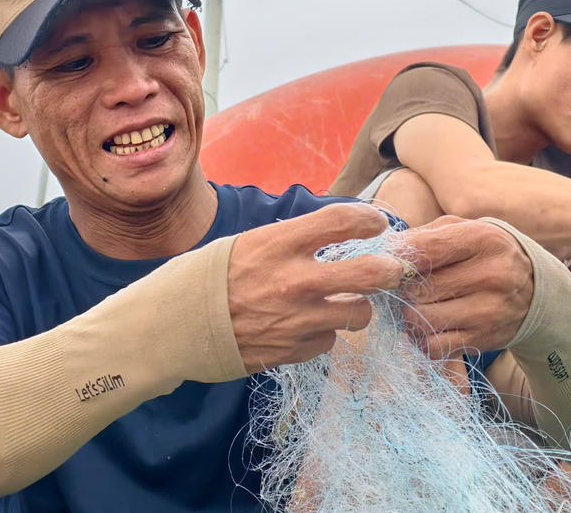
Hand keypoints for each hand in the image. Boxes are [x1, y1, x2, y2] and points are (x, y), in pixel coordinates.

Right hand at [228, 203, 402, 372]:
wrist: (177, 325)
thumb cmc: (213, 276)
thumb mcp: (250, 243)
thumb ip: (294, 240)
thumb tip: (337, 234)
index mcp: (280, 244)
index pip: (343, 221)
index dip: (369, 219)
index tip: (377, 223)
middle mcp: (295, 281)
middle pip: (370, 274)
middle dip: (391, 270)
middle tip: (393, 269)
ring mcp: (297, 320)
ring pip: (359, 314)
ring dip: (357, 306)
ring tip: (345, 301)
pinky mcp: (292, 351)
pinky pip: (328, 341)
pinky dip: (323, 333)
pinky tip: (305, 326)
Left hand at [398, 216, 533, 356]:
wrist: (533, 288)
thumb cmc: (483, 252)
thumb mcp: (462, 229)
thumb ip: (423, 236)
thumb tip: (383, 252)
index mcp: (482, 239)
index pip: (424, 250)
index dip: (395, 258)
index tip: (386, 262)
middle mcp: (490, 275)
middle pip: (417, 289)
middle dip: (400, 288)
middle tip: (402, 285)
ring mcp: (488, 312)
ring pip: (420, 319)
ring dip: (407, 313)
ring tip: (414, 303)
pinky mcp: (482, 340)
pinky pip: (432, 346)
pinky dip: (420, 337)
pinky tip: (427, 324)